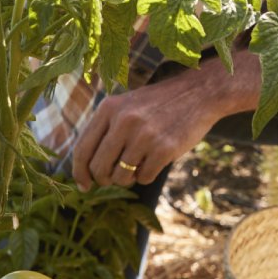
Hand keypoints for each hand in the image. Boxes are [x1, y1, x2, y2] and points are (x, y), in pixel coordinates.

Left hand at [69, 71, 223, 190]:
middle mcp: (123, 120)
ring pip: (121, 177)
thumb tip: (86, 171)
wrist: (198, 93)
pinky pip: (144, 178)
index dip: (79, 172)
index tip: (84, 185)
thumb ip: (105, 131)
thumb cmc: (158, 104)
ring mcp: (144, 135)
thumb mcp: (126, 106)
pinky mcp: (164, 148)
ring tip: (137, 165)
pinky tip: (155, 160)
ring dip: (127, 178)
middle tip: (113, 178)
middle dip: (104, 179)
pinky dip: (146, 175)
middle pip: (99, 168)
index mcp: (108, 108)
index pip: (83, 149)